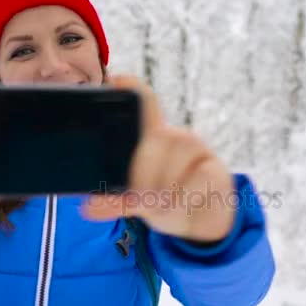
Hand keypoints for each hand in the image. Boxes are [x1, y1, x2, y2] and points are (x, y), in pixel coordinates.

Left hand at [82, 76, 236, 241]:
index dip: (132, 88)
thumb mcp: (137, 201)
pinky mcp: (216, 170)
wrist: (203, 226)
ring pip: (171, 169)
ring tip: (165, 204)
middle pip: (152, 143)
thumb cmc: (166, 201)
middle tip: (139, 197)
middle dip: (142, 177)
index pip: (143, 103)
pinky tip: (186, 205)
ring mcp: (198, 151)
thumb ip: (115, 200)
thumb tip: (89, 207)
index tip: (117, 79)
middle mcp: (176, 137)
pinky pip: (192, 186)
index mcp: (152, 137)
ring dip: (163, 194)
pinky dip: (183, 203)